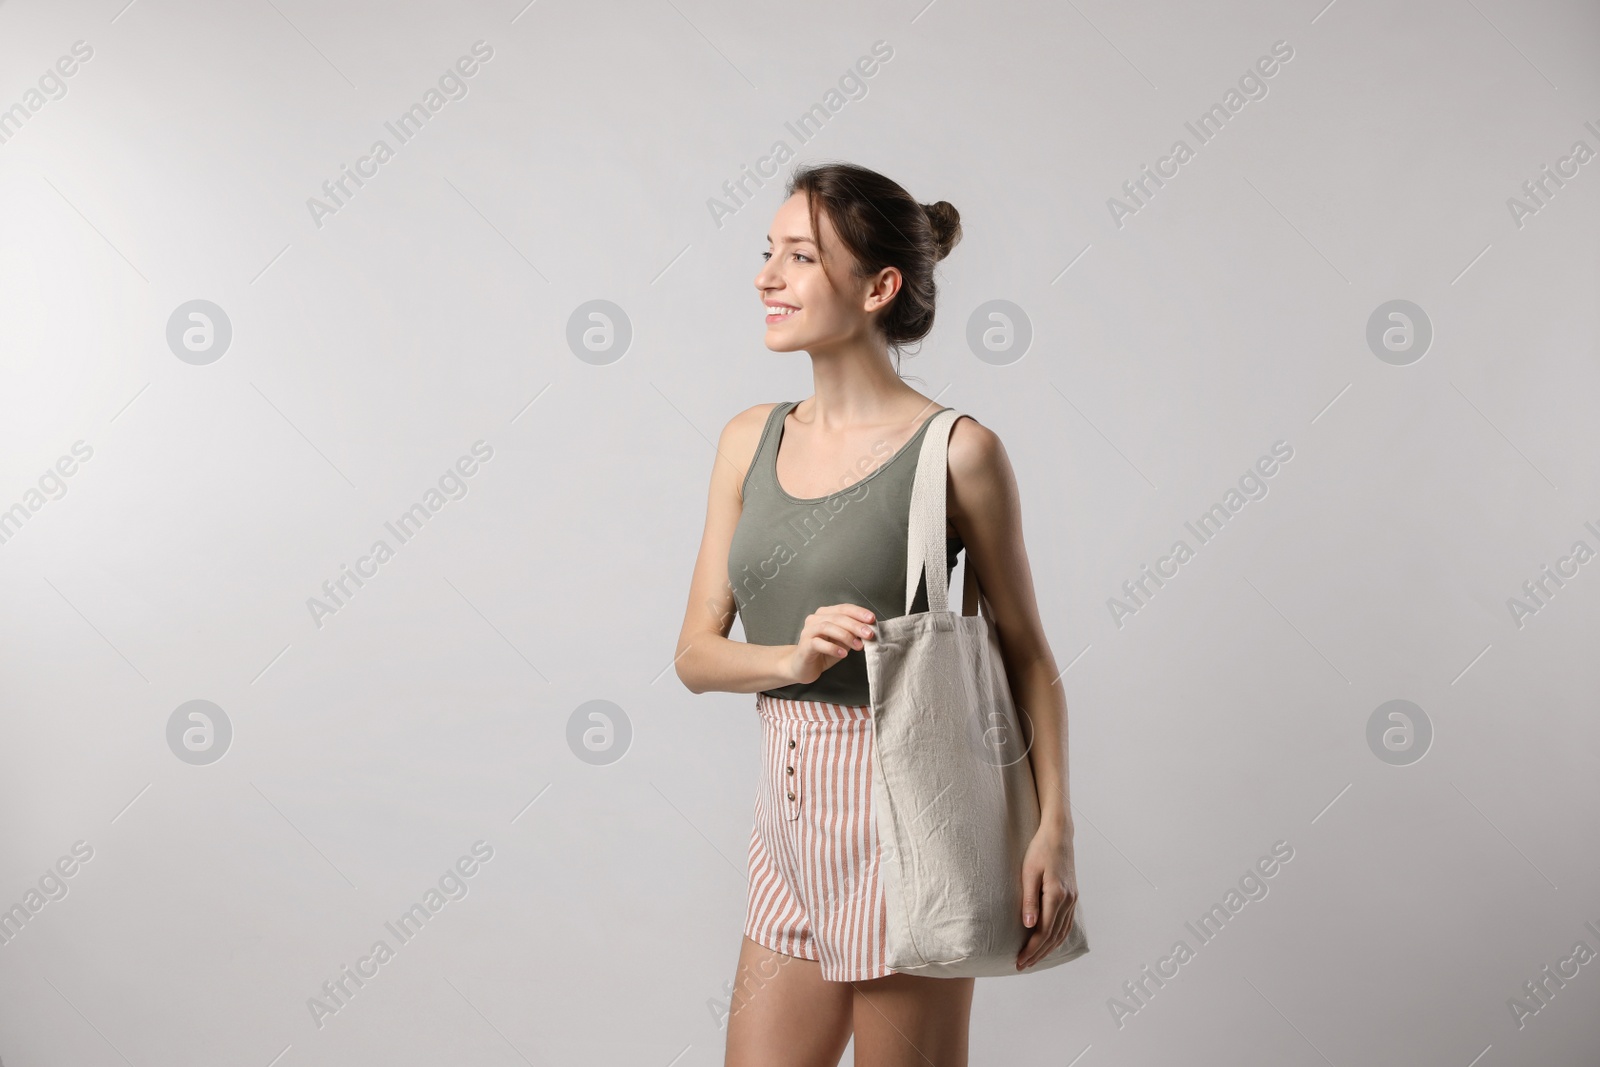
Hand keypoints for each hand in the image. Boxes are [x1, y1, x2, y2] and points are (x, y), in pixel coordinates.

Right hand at [782, 604, 875, 684]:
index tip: (872, 619)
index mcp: (825, 614)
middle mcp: (815, 619)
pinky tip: (843, 654)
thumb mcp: (842, 642)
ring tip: (858, 646)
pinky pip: (818, 643)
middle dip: (855, 625)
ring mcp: (808, 631)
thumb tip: (869, 631)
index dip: (858, 612)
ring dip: (846, 636)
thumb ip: (853, 634)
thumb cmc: (824, 652)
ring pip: (827, 627)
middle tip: (869, 634)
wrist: (802, 667)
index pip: (844, 608)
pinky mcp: (804, 645)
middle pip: (837, 617)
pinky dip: (833, 648)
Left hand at [1016, 820, 1077, 970]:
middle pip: (1053, 936)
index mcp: (1056, 895)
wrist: (1059, 835)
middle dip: (1038, 953)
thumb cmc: (1039, 850)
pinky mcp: (1073, 896)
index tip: (1019, 961)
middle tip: (1022, 966)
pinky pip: (1067, 923)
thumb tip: (1028, 926)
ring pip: (1062, 932)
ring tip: (1033, 959)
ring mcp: (1073, 899)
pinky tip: (1049, 943)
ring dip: (1048, 948)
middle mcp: (1068, 900)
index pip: (1043, 931)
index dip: (1031, 949)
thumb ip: (1029, 900)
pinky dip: (1058, 937)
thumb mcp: (1029, 873)